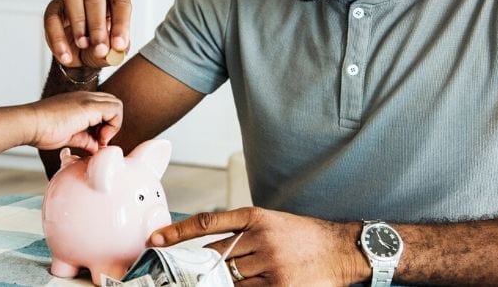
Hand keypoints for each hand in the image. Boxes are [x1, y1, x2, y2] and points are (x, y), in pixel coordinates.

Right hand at [28, 91, 122, 151]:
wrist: (29, 124)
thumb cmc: (43, 130)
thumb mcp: (70, 136)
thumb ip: (85, 140)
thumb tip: (96, 148)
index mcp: (80, 102)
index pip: (104, 107)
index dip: (106, 125)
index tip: (96, 140)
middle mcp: (86, 97)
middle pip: (113, 104)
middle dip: (112, 124)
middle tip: (99, 140)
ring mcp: (88, 99)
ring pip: (116, 105)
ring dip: (113, 125)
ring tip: (98, 140)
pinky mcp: (89, 105)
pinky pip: (115, 109)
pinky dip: (113, 126)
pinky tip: (98, 139)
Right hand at [44, 0, 131, 67]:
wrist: (80, 55)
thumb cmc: (101, 45)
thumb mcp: (112, 52)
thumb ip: (115, 50)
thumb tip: (113, 51)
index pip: (120, 0)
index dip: (120, 23)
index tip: (118, 45)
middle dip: (97, 25)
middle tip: (100, 49)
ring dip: (78, 22)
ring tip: (82, 45)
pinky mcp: (54, 8)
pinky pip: (52, 18)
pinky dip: (58, 39)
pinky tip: (66, 56)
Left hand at [148, 207, 366, 285]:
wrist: (342, 249)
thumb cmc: (303, 236)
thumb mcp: (270, 223)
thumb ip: (240, 234)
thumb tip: (207, 254)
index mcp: (255, 217)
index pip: (207, 222)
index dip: (177, 232)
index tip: (155, 239)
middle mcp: (261, 238)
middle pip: (215, 257)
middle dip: (201, 269)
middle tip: (188, 275)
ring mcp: (271, 264)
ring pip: (230, 279)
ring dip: (224, 284)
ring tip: (233, 279)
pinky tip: (249, 286)